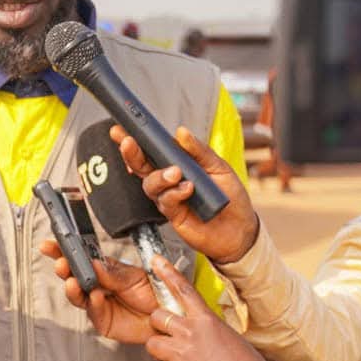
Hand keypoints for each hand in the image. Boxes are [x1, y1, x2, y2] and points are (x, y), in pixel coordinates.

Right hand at [40, 240, 159, 343]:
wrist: (168, 316)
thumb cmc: (154, 293)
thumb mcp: (135, 276)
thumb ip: (113, 273)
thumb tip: (94, 263)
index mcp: (103, 269)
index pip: (79, 257)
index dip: (62, 251)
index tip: (50, 245)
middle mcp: (97, 285)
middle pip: (72, 276)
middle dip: (64, 268)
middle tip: (61, 264)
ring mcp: (98, 303)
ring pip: (77, 295)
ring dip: (73, 288)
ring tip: (73, 282)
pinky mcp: (103, 321)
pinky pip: (94, 312)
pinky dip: (94, 304)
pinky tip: (96, 297)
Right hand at [111, 124, 258, 264]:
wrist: (240, 230)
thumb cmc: (230, 197)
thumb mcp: (219, 167)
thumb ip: (199, 151)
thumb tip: (181, 132)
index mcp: (177, 164)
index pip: (151, 151)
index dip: (134, 141)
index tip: (120, 130)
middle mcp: (168, 180)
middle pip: (141, 165)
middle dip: (131, 153)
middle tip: (129, 143)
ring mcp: (168, 197)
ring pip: (149, 184)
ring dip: (160, 176)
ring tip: (177, 174)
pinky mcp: (172, 214)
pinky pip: (165, 201)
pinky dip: (175, 193)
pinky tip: (188, 190)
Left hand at [144, 255, 274, 360]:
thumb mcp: (230, 337)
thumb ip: (207, 328)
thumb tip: (195, 327)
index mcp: (207, 321)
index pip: (183, 290)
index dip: (167, 274)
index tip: (155, 262)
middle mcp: (190, 334)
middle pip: (157, 317)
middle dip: (159, 325)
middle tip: (171, 336)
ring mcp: (181, 355)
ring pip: (152, 344)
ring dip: (162, 351)